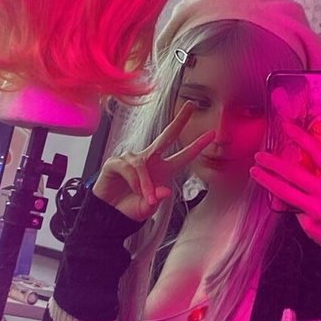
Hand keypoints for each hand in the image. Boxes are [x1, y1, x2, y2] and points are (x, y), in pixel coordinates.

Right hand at [93, 101, 214, 221]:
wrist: (108, 215)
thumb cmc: (129, 209)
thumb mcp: (147, 209)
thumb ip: (157, 201)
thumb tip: (164, 190)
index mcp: (163, 170)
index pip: (183, 156)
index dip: (196, 146)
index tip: (211, 134)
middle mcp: (150, 160)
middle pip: (167, 136)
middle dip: (179, 121)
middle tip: (192, 105)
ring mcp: (132, 159)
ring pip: (143, 165)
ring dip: (145, 184)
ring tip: (146, 198)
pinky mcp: (116, 162)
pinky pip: (129, 168)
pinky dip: (133, 181)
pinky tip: (131, 189)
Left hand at [250, 121, 320, 257]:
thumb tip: (300, 165)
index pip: (315, 150)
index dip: (299, 136)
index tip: (285, 127)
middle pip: (292, 171)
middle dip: (271, 161)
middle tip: (260, 156)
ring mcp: (316, 209)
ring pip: (284, 191)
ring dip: (266, 179)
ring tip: (256, 172)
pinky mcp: (309, 225)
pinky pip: (292, 211)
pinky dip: (288, 206)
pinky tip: (285, 203)